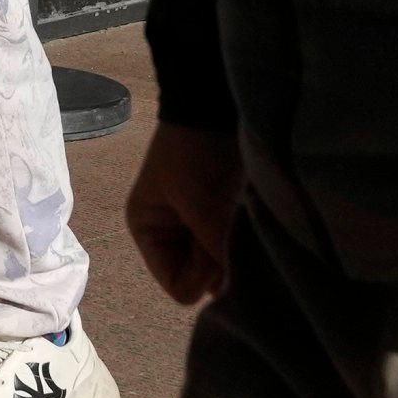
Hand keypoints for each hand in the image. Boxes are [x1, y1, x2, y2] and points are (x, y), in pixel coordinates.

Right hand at [126, 120, 242, 305]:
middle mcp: (171, 235)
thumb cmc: (197, 152)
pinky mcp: (221, 214)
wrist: (215, 103)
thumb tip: (236, 294)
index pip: (177, 286)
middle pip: (200, 278)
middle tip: (231, 227)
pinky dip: (243, 238)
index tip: (216, 246)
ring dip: (234, 248)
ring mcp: (197, 225)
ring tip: (242, 218)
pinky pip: (233, 245)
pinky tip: (249, 217)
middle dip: (219, 261)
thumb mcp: (201, 205)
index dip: (200, 275)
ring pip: (221, 263)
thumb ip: (215, 253)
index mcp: (149, 231)